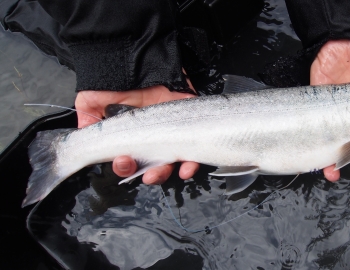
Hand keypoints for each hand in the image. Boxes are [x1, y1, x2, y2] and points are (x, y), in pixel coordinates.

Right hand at [75, 84, 199, 184]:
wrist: (135, 55)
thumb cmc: (113, 78)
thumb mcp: (91, 100)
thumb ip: (87, 121)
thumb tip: (84, 141)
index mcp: (130, 138)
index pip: (130, 161)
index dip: (126, 167)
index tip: (124, 162)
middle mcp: (152, 137)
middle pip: (155, 166)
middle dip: (152, 175)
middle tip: (148, 174)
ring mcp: (172, 130)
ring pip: (176, 160)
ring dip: (172, 171)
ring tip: (168, 172)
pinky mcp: (190, 120)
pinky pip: (195, 144)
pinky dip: (194, 159)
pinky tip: (188, 165)